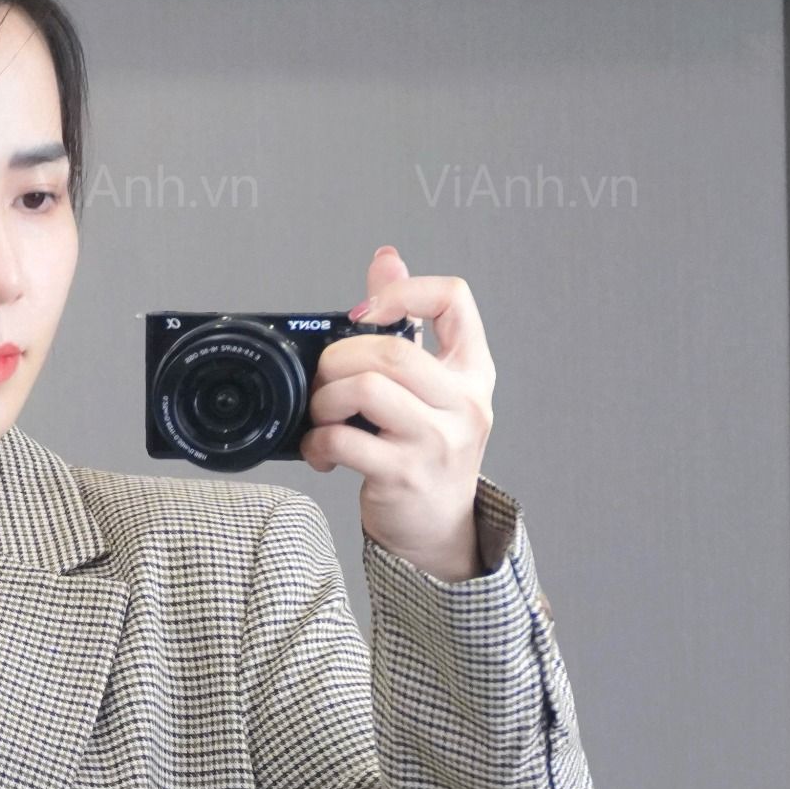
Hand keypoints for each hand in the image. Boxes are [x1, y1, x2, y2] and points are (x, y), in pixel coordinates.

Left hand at [299, 244, 495, 582]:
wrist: (439, 527)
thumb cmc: (430, 452)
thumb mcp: (433, 387)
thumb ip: (410, 324)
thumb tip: (386, 261)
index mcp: (471, 370)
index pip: (454, 298)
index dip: (403, 291)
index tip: (366, 314)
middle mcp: (462, 402)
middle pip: (391, 349)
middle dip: (340, 359)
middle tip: (325, 381)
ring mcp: (435, 440)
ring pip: (366, 388)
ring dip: (325, 399)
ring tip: (322, 416)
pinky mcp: (402, 475)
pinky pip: (343, 440)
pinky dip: (317, 442)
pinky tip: (321, 450)